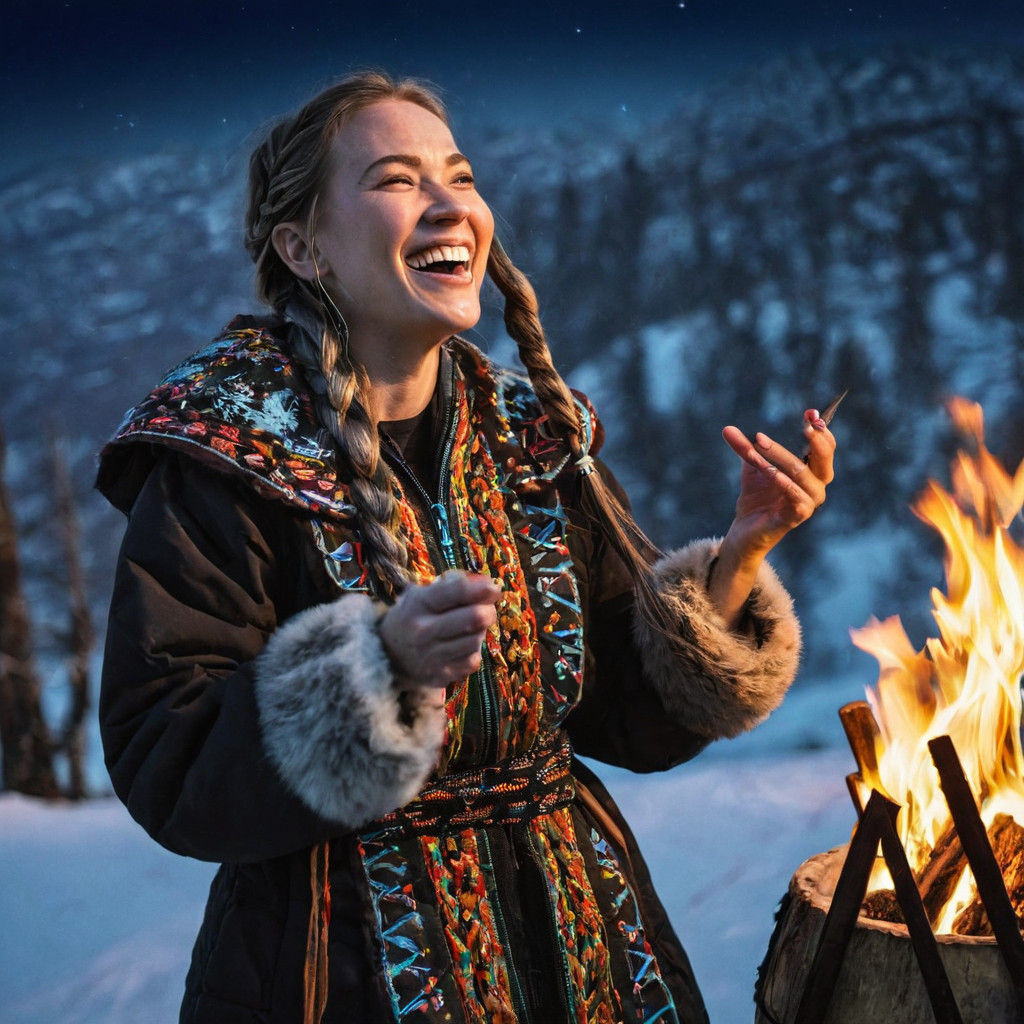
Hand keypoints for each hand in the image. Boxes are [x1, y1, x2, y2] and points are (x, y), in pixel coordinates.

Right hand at [379, 571, 501, 696]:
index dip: (483, 588)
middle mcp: (422, 631)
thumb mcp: (422, 595)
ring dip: (479, 633)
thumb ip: (453, 586)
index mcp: (418, 604)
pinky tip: (460, 648)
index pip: (458, 591)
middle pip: (474, 617)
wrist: (388, 655)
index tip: (494, 588)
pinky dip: (472, 653)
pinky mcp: (439, 677)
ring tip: (469, 629)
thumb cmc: (414, 618)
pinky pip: (472, 662)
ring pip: (476, 641)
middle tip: (488, 610)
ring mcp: (430, 657)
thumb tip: (489, 585)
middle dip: (488, 611)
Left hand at [721, 408, 835, 558]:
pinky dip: (780, 479)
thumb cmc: (755, 498)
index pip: (826, 448)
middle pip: (825, 459)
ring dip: (780, 455)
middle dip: (816, 440)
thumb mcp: (750, 467)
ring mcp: (808, 503)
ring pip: (801, 473)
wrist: (743, 531)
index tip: (810, 412)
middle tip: (804, 424)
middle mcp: (816, 487)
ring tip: (759, 441)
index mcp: (812, 473)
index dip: (820, 430)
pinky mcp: (796, 517)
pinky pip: (793, 495)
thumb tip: (727, 429)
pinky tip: (767, 469)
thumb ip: (744, 448)